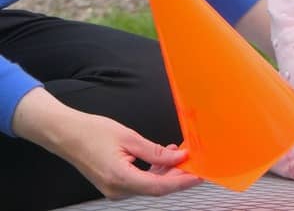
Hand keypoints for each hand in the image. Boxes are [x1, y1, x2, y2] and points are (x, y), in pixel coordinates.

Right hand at [12, 88, 201, 198]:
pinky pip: (140, 181)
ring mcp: (114, 189)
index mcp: (121, 178)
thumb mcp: (129, 137)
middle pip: (157, 188)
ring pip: (150, 185)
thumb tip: (179, 157)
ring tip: (180, 153)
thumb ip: (155, 151)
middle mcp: (117, 190)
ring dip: (167, 172)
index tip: (199, 175)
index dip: (182, 182)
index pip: (160, 186)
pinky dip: (155, 171)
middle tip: (195, 161)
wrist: (66, 134)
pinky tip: (164, 156)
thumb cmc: (92, 132)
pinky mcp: (114, 184)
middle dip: (178, 175)